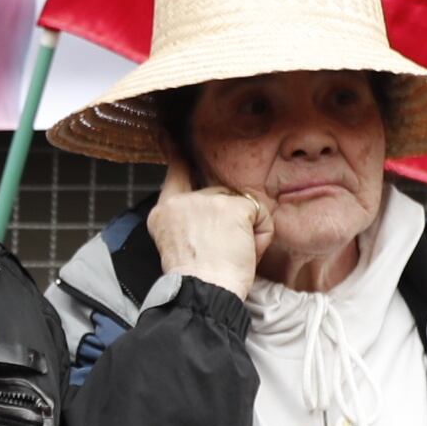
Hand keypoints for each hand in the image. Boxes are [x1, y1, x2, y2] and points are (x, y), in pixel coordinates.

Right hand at [145, 152, 267, 300]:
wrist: (202, 293)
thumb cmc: (198, 282)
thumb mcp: (183, 247)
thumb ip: (192, 223)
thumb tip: (221, 213)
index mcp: (164, 213)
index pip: (174, 174)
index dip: (174, 153)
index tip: (166, 132)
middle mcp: (181, 201)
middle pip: (220, 196)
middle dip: (231, 220)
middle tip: (222, 254)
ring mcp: (206, 200)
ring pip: (242, 206)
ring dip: (246, 232)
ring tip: (231, 257)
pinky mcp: (231, 205)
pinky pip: (260, 214)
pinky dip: (261, 236)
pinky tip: (246, 252)